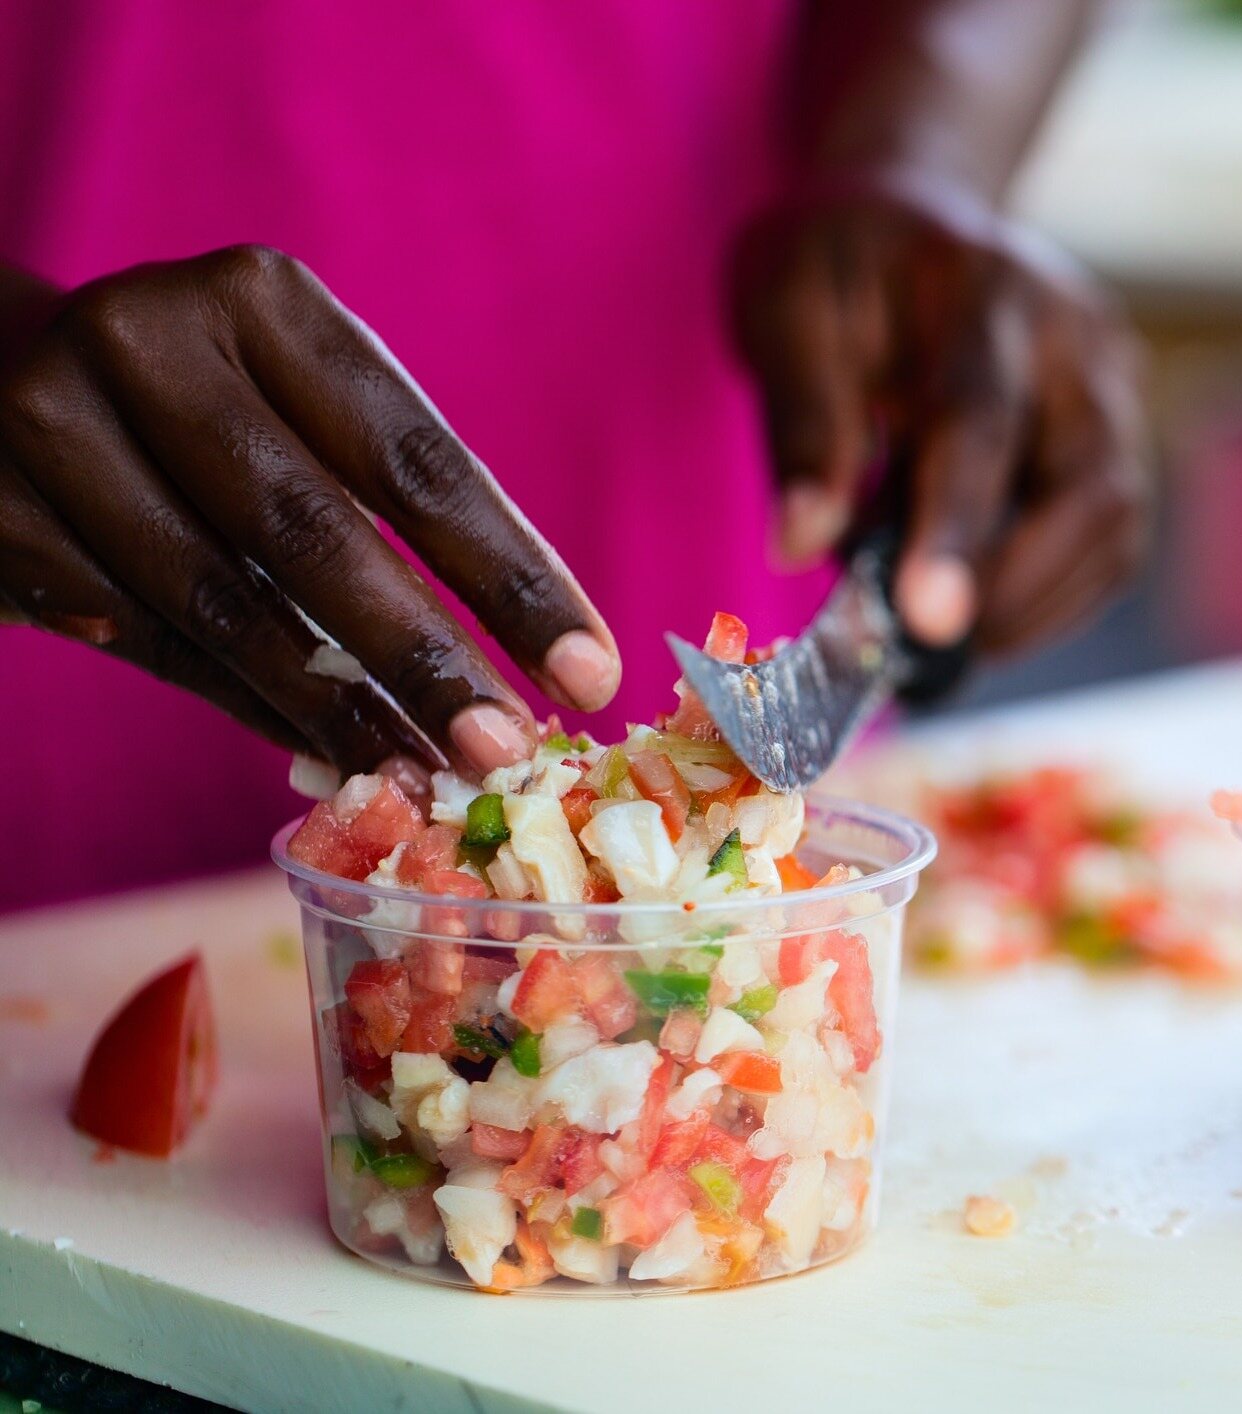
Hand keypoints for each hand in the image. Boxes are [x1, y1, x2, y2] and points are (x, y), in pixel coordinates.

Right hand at [0, 246, 618, 775]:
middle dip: (425, 658)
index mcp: (261, 300)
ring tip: (423, 774)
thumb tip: (526, 669)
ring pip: (224, 605)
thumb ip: (387, 505)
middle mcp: (147, 343)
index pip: (415, 460)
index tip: (589, 672)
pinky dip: (250, 707)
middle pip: (316, 534)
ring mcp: (49, 426)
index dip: (510, 578)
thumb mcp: (296, 400)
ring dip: (337, 708)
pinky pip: (153, 641)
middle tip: (506, 751)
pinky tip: (322, 752)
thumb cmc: (204, 402)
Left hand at [727, 179, 1150, 653]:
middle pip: (1088, 485)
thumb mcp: (784, 312)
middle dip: (1011, 589)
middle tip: (922, 650)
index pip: (980, 422)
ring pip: (1116, 522)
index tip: (928, 623)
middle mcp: (1074, 334)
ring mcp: (1115, 379)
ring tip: (944, 637)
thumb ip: (801, 425)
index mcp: (980, 291)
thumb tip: (802, 548)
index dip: (956, 531)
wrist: (913, 216)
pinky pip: (1113, 535)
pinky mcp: (1124, 424)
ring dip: (1035, 602)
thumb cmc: (839, 266)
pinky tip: (983, 603)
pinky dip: (1052, 591)